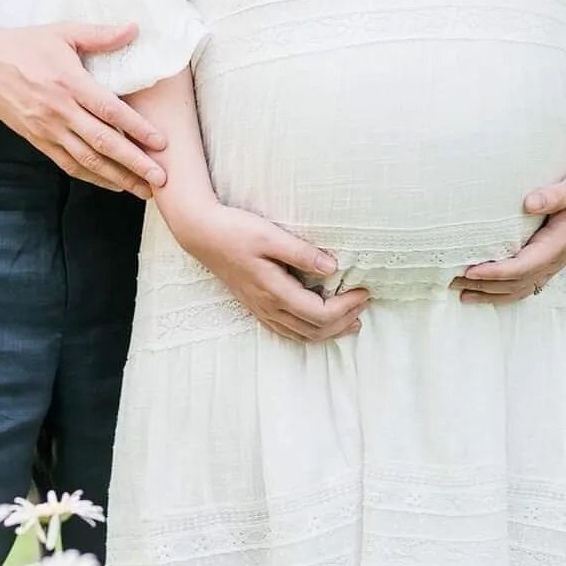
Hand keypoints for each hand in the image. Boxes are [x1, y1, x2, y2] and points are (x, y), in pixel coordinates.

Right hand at [0, 21, 166, 198]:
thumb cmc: (28, 45)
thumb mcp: (64, 32)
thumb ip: (100, 34)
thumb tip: (134, 29)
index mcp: (71, 83)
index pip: (110, 110)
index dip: (137, 128)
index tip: (161, 142)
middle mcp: (61, 111)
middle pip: (102, 142)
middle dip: (134, 162)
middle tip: (160, 178)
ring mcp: (48, 129)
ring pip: (87, 160)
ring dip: (117, 177)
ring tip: (143, 189)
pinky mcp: (38, 140)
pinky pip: (68, 164)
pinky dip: (92, 177)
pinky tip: (112, 184)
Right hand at [177, 203, 368, 342]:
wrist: (202, 234)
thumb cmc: (235, 231)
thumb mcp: (270, 235)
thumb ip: (301, 253)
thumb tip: (332, 267)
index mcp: (275, 291)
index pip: (320, 313)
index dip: (346, 307)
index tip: (363, 291)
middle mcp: (268, 306)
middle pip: (314, 330)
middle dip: (343, 321)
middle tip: (364, 305)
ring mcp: (260, 309)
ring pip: (301, 334)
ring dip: (329, 332)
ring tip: (351, 322)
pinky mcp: (255, 306)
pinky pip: (286, 331)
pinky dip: (308, 333)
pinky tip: (316, 325)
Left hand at [451, 160, 565, 304]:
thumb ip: (555, 194)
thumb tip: (529, 202)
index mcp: (558, 244)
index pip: (522, 266)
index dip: (496, 272)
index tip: (469, 271)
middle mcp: (555, 259)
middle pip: (516, 283)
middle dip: (485, 286)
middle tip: (452, 283)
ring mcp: (553, 262)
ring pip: (520, 288)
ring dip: (491, 293)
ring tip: (461, 295)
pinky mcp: (549, 259)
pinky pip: (525, 283)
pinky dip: (504, 290)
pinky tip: (485, 291)